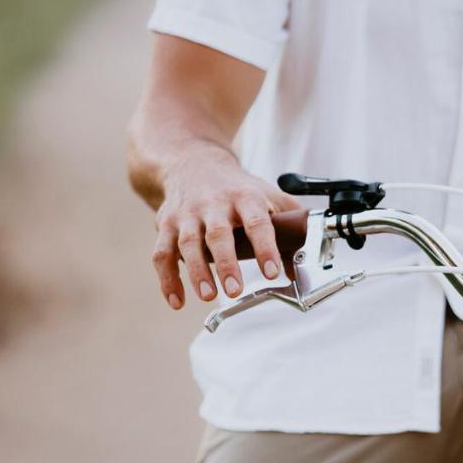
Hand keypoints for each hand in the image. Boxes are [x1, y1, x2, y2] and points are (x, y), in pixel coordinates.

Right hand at [153, 148, 300, 308]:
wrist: (192, 161)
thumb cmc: (235, 187)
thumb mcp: (267, 195)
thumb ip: (289, 226)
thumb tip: (301, 264)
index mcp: (244, 197)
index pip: (258, 223)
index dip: (266, 248)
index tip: (272, 272)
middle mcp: (213, 204)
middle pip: (218, 234)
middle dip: (226, 263)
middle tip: (235, 289)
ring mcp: (187, 214)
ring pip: (188, 244)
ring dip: (196, 272)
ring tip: (207, 295)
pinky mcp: (166, 224)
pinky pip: (162, 253)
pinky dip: (167, 278)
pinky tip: (177, 300)